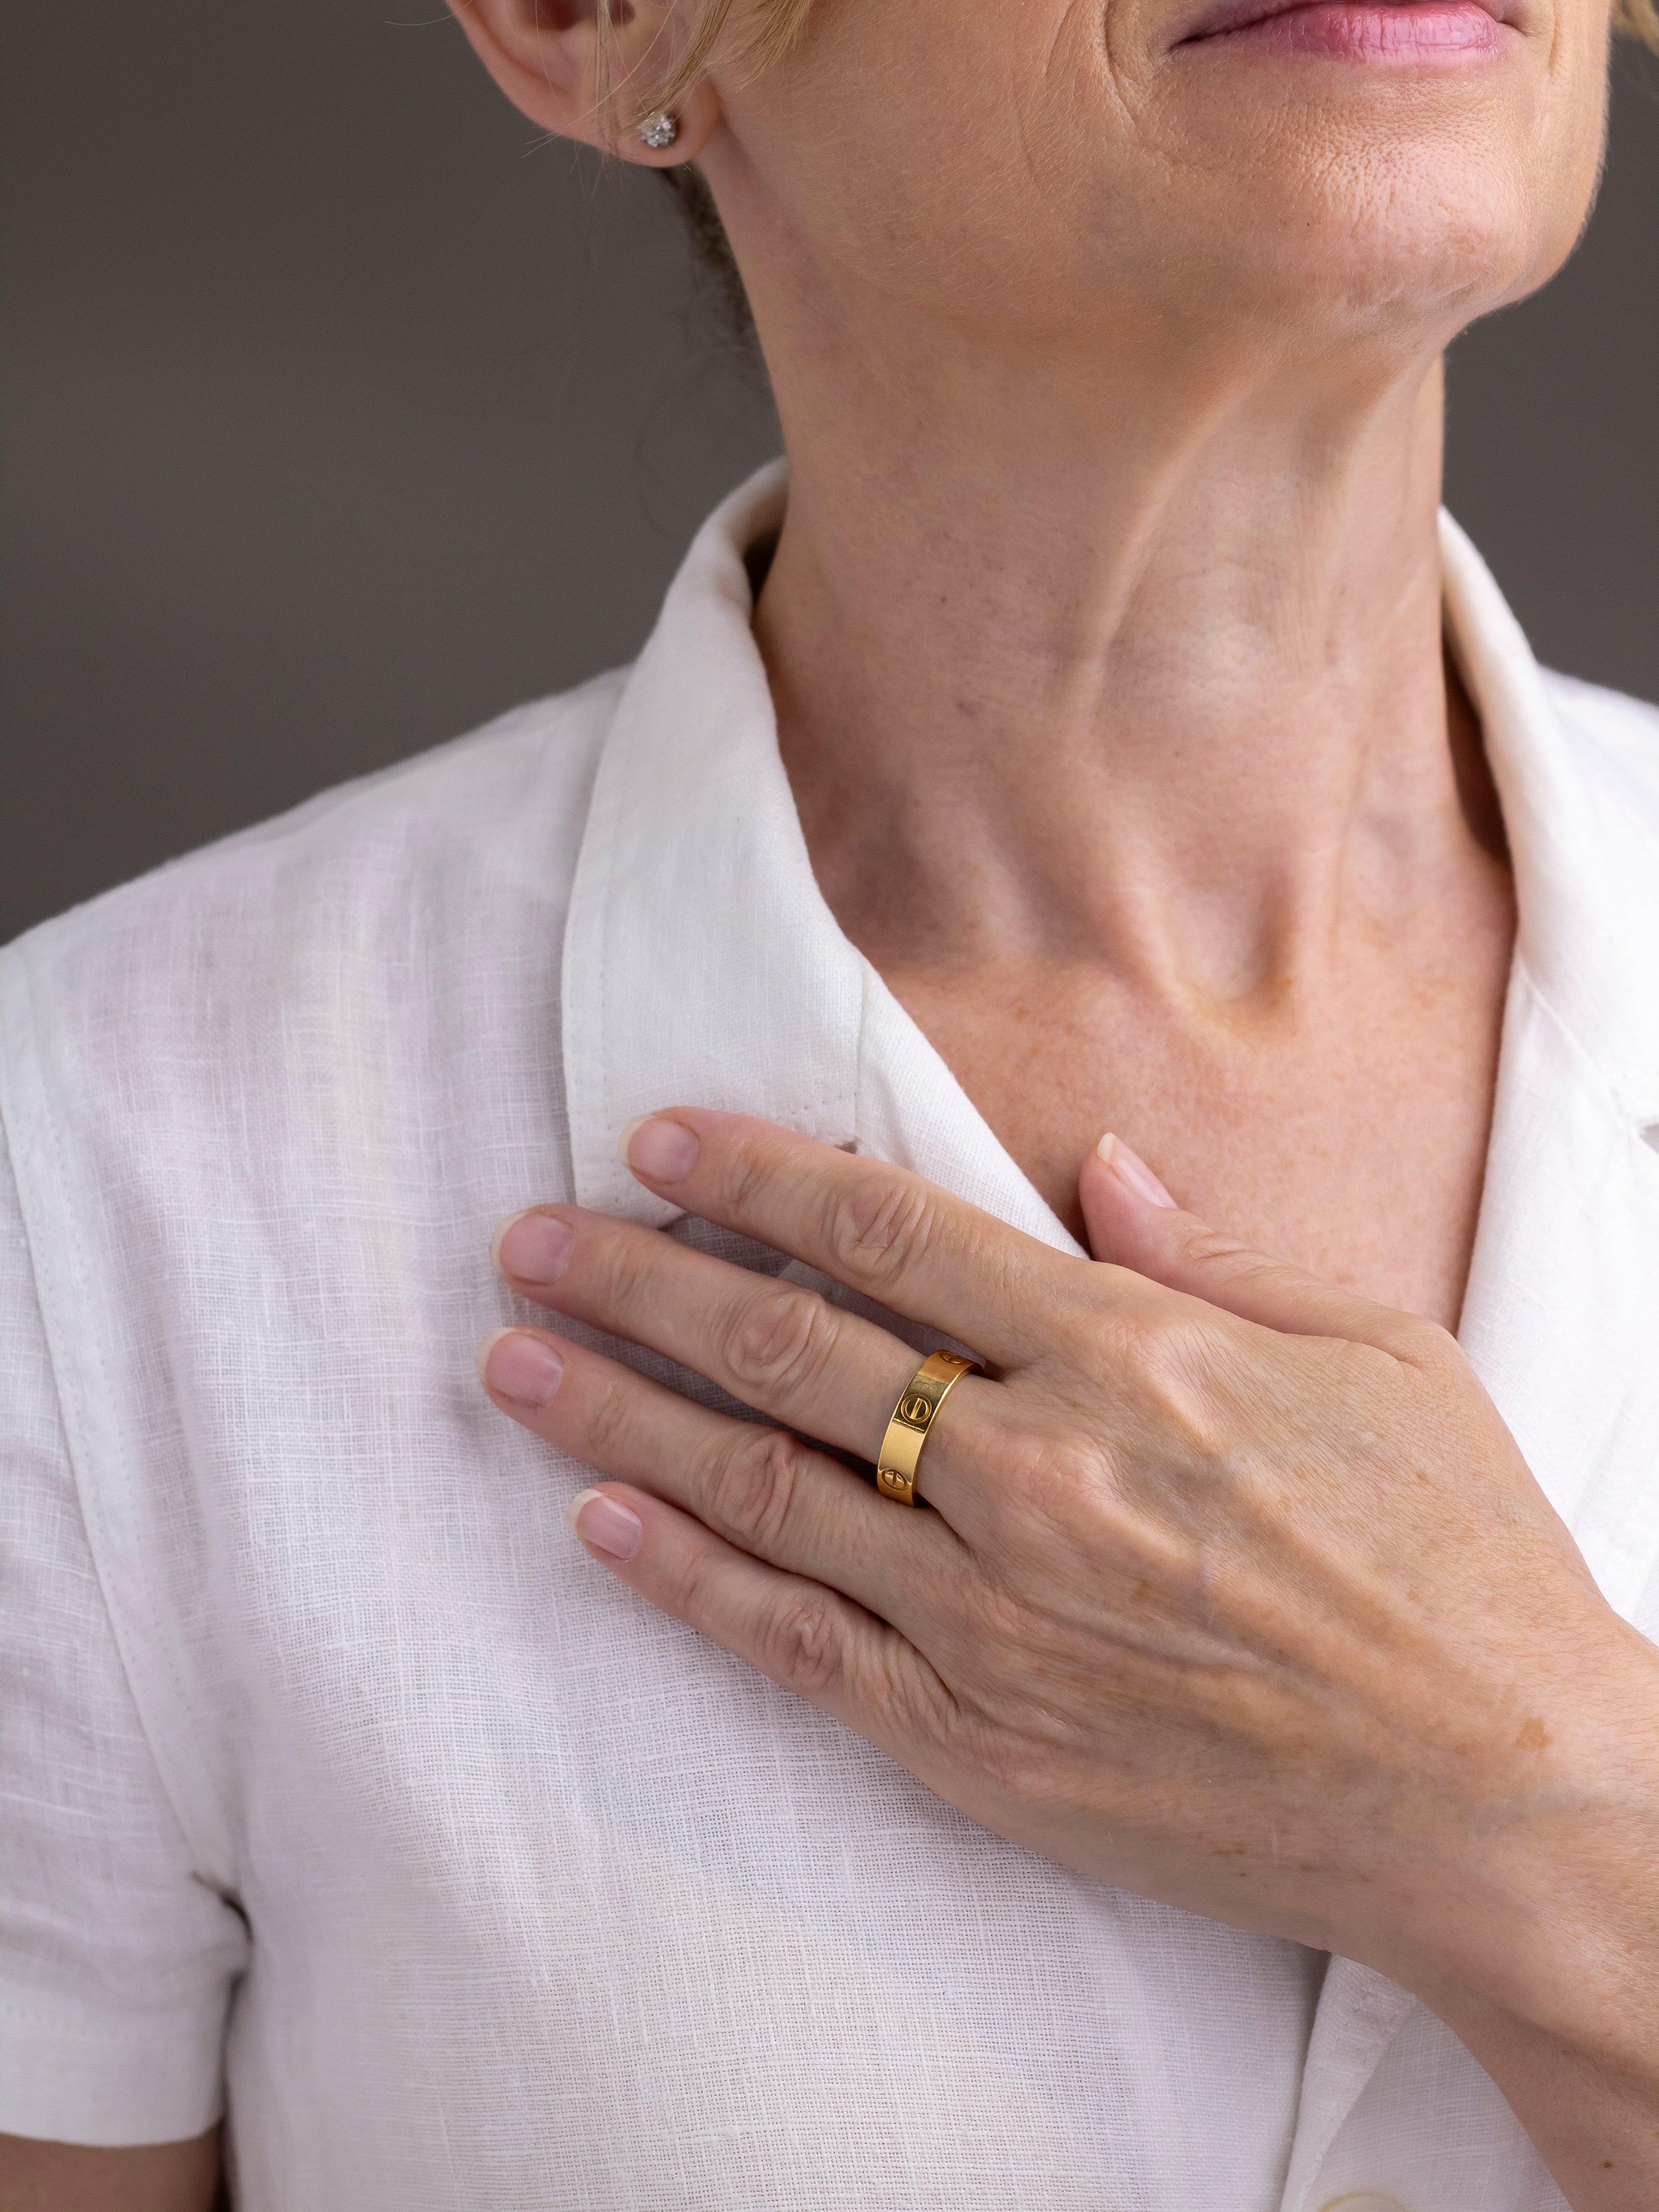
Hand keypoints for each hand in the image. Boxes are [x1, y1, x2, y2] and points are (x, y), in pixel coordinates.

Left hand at [478, 1109, 1658, 2198]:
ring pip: (760, 1485)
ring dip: (616, 1410)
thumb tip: (1095, 1166)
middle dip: (640, 1278)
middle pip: (790, 1346)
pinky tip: (595, 1518)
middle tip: (530, 1235)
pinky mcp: (982, 1743)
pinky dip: (683, 1575)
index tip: (654, 1140)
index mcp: (1139, 1356)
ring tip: (509, 1357)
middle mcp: (1044, 1475)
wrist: (1503, 1802)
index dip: (755, 1173)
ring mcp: (1000, 1618)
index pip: (890, 1231)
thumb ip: (1215, 1255)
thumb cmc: (1458, 1563)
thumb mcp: (1381, 1357)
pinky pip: (794, 1643)